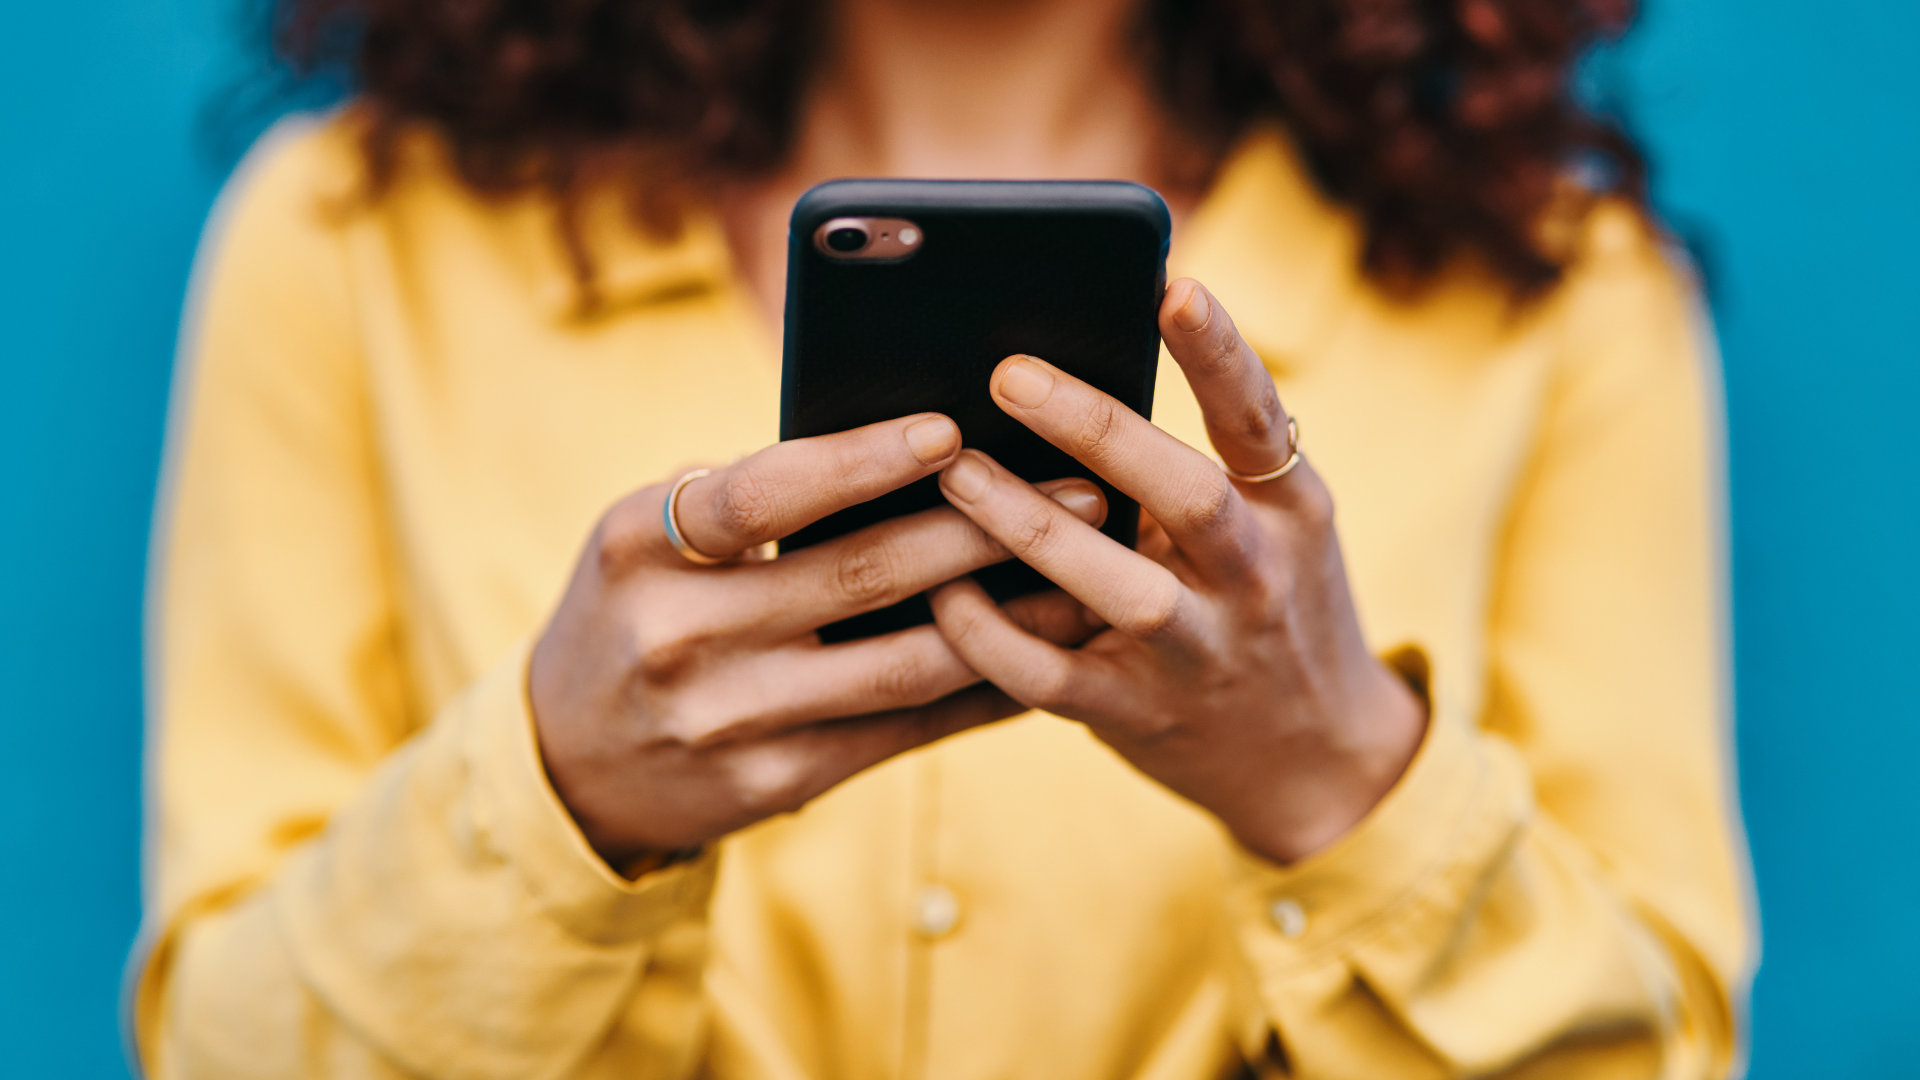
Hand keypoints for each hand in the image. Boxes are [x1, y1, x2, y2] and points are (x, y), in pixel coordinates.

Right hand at [530, 413, 1106, 865]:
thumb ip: (741, 497)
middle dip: (981, 527)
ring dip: (1009, 617)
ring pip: (901, 662)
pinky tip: (1040, 654)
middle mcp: (679, 635)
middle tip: (1079, 487)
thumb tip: (906, 449)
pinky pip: (901, 729)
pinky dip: (978, 690)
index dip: (860, 460)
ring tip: (1086, 572)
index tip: (950, 428)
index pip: (761, 491)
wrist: (568, 762)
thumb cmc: (633, 609)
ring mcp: (728, 719)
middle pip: (857, 574)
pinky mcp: (775, 781)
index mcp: (640, 547)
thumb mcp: (644, 539)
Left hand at [928, 280, 1427, 864]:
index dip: (1218, 352)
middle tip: (1006, 373)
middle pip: (1182, 492)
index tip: (1173, 285)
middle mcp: (1255, 576)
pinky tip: (940, 592)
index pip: (1258, 418)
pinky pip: (1050, 675)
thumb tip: (1069, 374)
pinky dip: (990, 635)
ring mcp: (1200, 651)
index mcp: (1289, 509)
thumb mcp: (1270, 527)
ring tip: (954, 471)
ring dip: (1027, 526)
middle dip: (1094, 428)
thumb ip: (1196, 464)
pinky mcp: (1139, 714)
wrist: (1315, 758)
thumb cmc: (1266, 606)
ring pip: (1115, 587)